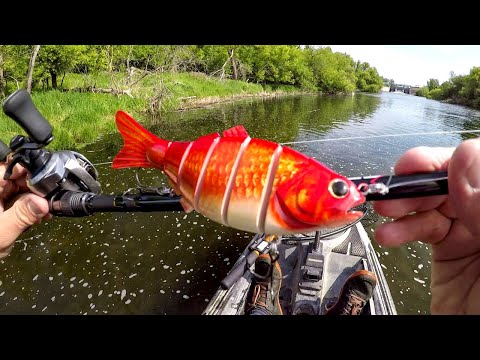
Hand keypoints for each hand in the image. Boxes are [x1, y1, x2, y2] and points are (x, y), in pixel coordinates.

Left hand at [0, 163, 50, 258]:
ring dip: (35, 199)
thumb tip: (43, 202)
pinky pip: (18, 199)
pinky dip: (29, 206)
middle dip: (36, 188)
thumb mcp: (3, 231)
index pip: (13, 167)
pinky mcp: (1, 205)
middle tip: (48, 201)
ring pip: (21, 188)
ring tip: (45, 213)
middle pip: (19, 177)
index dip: (32, 173)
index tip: (47, 184)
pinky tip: (38, 216)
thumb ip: (22, 215)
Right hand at [373, 138, 479, 313]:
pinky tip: (390, 235)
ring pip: (430, 202)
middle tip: (393, 188)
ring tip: (385, 210)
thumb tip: (463, 158)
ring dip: (402, 204)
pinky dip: (401, 229)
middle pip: (450, 180)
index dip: (446, 160)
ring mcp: (471, 232)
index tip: (418, 166)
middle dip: (417, 182)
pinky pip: (421, 228)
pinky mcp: (450, 250)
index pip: (476, 164)